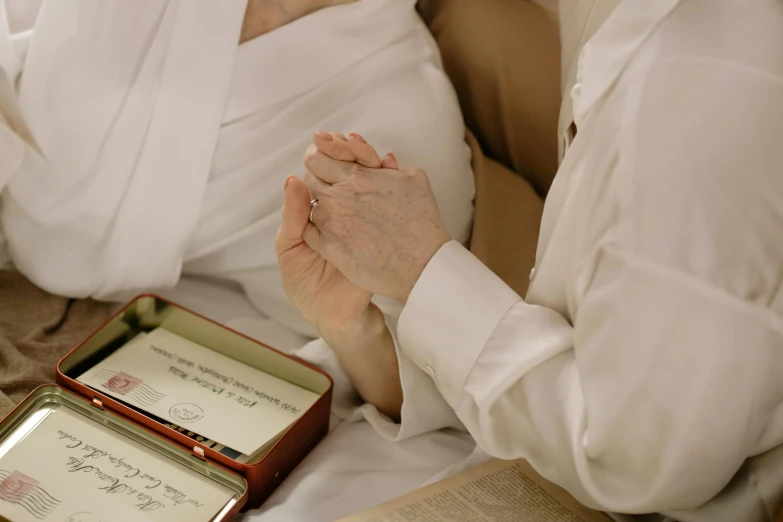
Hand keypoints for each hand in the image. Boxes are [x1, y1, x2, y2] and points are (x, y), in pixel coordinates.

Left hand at [276, 132, 403, 418]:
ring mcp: (365, 220)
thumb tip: (293, 180)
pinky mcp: (381, 232)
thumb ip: (293, 217)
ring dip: (372, 161)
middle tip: (352, 141)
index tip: (326, 141)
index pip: (322, 173)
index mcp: (319, 212)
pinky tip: (388, 166)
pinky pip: (386, 201)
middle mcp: (343, 211)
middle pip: (349, 170)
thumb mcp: (292, 249)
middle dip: (352, 151)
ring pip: (370, 180)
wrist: (334, 316)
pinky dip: (389, 181)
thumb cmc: (306, 284)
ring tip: (373, 152)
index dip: (325, 155)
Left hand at [303, 133, 450, 302]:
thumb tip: (378, 158)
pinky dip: (319, 230)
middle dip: (320, 181)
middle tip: (337, 190)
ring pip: (312, 206)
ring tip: (344, 215)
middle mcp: (337, 198)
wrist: (422, 265)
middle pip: (310, 180)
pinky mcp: (329, 248)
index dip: (321, 159)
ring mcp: (331, 224)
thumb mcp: (413, 178)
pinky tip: (338, 233)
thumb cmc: (422, 222)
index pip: (317, 158)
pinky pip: (310, 232)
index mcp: (355, 177)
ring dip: (322, 207)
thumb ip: (388, 165)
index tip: (328, 166)